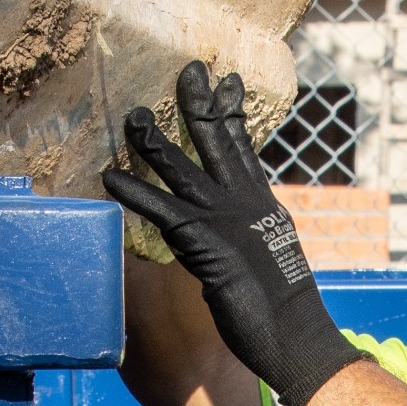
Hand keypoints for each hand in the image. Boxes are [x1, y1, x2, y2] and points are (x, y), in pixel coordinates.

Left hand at [102, 61, 367, 405]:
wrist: (297, 337)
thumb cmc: (284, 310)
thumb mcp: (268, 260)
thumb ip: (250, 240)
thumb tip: (241, 241)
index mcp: (263, 205)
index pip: (245, 147)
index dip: (233, 112)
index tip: (229, 82)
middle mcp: (246, 203)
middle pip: (219, 139)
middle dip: (201, 102)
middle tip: (189, 69)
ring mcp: (226, 220)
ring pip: (183, 167)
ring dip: (153, 140)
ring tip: (132, 116)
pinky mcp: (206, 244)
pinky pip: (161, 210)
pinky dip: (134, 191)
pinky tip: (110, 177)